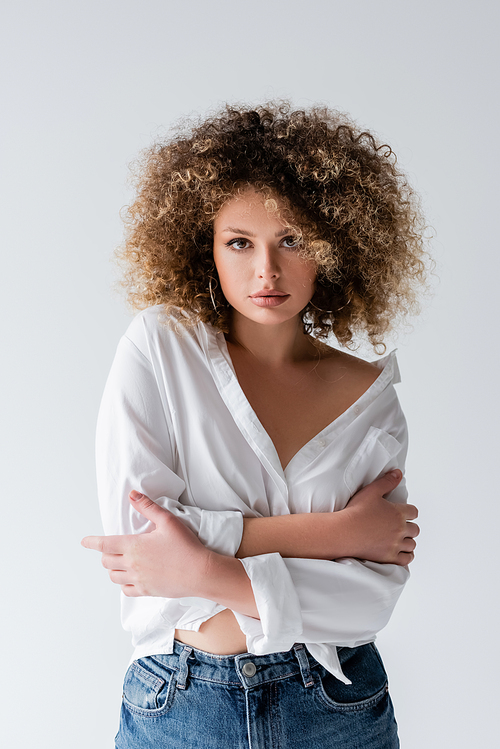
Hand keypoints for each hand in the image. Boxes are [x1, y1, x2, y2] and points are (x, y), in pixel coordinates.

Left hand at [81, 492, 212, 597]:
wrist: (200, 573)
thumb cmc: (185, 546)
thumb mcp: (168, 521)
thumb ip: (148, 507)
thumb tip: (132, 495)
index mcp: (134, 546)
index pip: (104, 544)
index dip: (92, 542)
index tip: (84, 541)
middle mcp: (132, 564)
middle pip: (106, 562)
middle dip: (105, 554)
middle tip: (111, 549)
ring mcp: (139, 579)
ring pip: (113, 577)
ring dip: (113, 569)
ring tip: (119, 562)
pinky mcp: (147, 591)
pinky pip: (126, 590)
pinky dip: (123, 584)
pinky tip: (130, 578)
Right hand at [343, 470, 418, 565]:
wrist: (344, 532)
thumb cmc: (355, 512)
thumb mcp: (371, 491)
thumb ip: (387, 481)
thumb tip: (398, 473)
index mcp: (398, 513)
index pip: (414, 512)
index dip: (409, 512)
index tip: (403, 514)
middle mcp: (400, 529)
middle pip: (415, 530)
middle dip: (409, 527)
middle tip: (399, 527)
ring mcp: (395, 544)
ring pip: (411, 545)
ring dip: (407, 542)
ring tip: (399, 539)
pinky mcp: (389, 557)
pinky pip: (406, 559)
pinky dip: (406, 556)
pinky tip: (400, 552)